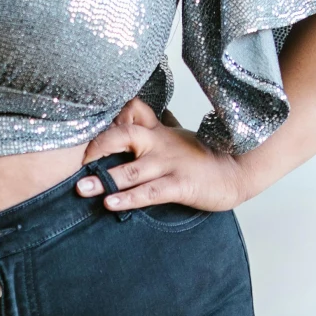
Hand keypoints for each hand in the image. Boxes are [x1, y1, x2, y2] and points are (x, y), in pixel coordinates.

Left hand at [75, 100, 243, 212]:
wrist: (238, 172)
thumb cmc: (205, 156)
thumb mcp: (177, 136)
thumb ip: (155, 126)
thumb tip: (134, 115)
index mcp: (159, 132)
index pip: (132, 111)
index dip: (110, 115)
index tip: (88, 126)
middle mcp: (160, 144)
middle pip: (124, 135)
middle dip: (98, 146)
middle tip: (78, 159)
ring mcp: (169, 165)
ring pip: (131, 170)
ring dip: (104, 179)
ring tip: (82, 188)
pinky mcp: (179, 185)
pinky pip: (148, 192)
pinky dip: (128, 199)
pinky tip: (110, 204)